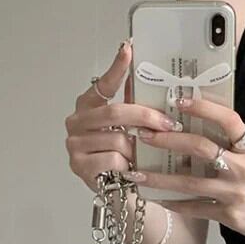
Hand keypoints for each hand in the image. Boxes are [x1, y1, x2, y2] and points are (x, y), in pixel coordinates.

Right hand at [64, 40, 178, 191]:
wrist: (121, 193)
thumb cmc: (126, 159)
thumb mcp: (131, 130)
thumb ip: (135, 106)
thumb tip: (151, 79)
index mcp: (88, 107)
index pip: (102, 84)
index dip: (116, 68)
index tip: (128, 50)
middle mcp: (76, 122)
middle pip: (115, 112)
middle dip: (146, 118)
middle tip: (170, 124)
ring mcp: (75, 144)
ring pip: (117, 139)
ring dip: (136, 150)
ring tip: (141, 158)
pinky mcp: (79, 165)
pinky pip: (113, 159)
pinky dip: (127, 167)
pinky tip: (129, 171)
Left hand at [128, 97, 244, 242]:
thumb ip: (230, 144)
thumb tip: (193, 125)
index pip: (229, 120)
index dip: (205, 108)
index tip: (179, 100)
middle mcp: (243, 168)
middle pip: (201, 148)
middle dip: (169, 141)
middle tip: (144, 134)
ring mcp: (235, 193)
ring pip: (191, 183)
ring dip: (160, 178)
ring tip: (136, 173)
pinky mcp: (230, 215)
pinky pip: (196, 209)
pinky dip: (175, 203)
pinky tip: (158, 199)